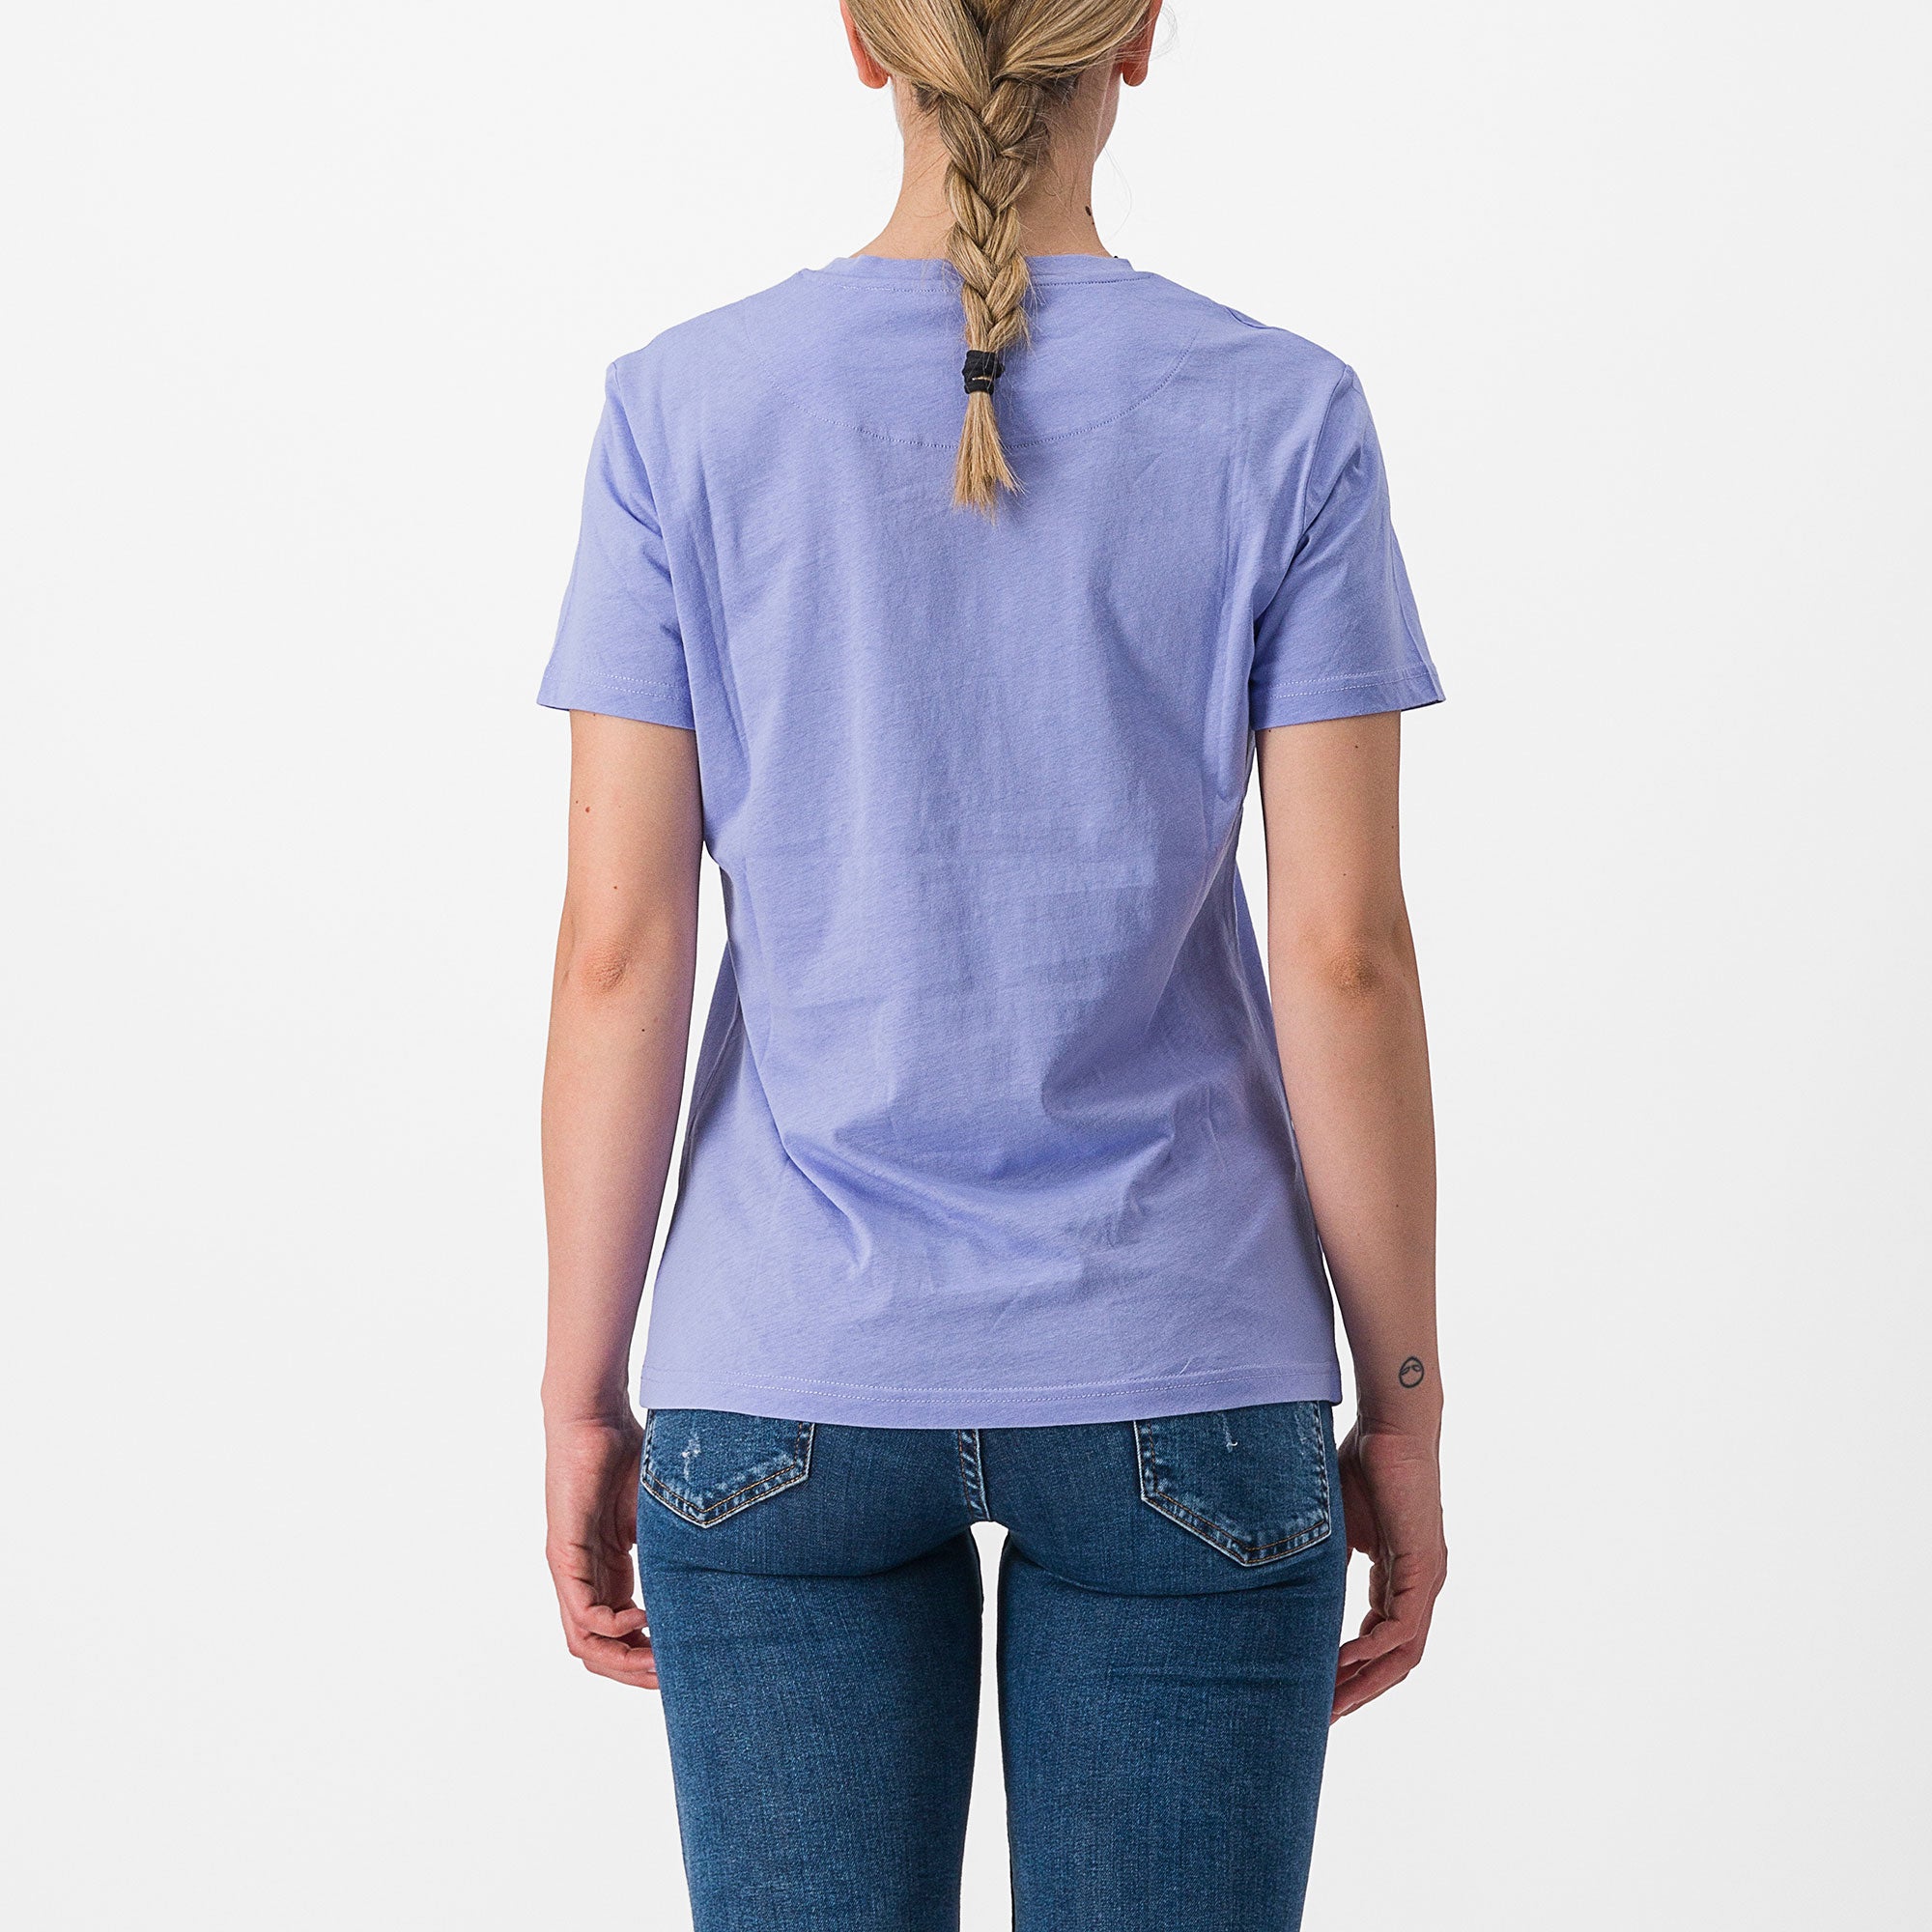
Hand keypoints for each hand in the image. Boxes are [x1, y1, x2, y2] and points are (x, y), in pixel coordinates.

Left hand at [544, 1413, 656, 1687]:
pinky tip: (640, 1619)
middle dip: (634, 1670)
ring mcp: (570, 1568)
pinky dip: (609, 1627)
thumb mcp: (661, 1515)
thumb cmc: (630, 1455)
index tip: (678, 1666)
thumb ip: (675, 1548)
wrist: (596, 1417)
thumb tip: (718, 1573)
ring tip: (657, 1662)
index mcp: (607, 1569)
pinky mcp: (564, 1553)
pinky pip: (579, 1611)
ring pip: (584, 1641)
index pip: (619, 1633)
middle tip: (671, 1679)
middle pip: (598, 1649)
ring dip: (621, 1660)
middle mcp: (584, 1577)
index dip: (645, 1656)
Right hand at [1332, 1422, 1446, 1719]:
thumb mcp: (1333, 1525)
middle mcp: (1419, 1585)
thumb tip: (1283, 1585)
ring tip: (1332, 1703)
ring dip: (1368, 1680)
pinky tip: (1346, 1660)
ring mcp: (1427, 1578)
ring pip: (1404, 1651)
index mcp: (1400, 1576)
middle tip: (1323, 1718)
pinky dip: (1375, 1648)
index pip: (1381, 1639)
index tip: (1319, 1691)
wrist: (1392, 1426)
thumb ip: (1321, 1560)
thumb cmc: (1361, 1463)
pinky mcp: (1426, 1566)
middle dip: (1359, 1690)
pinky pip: (1404, 1624)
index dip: (1353, 1669)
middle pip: (1395, 1658)